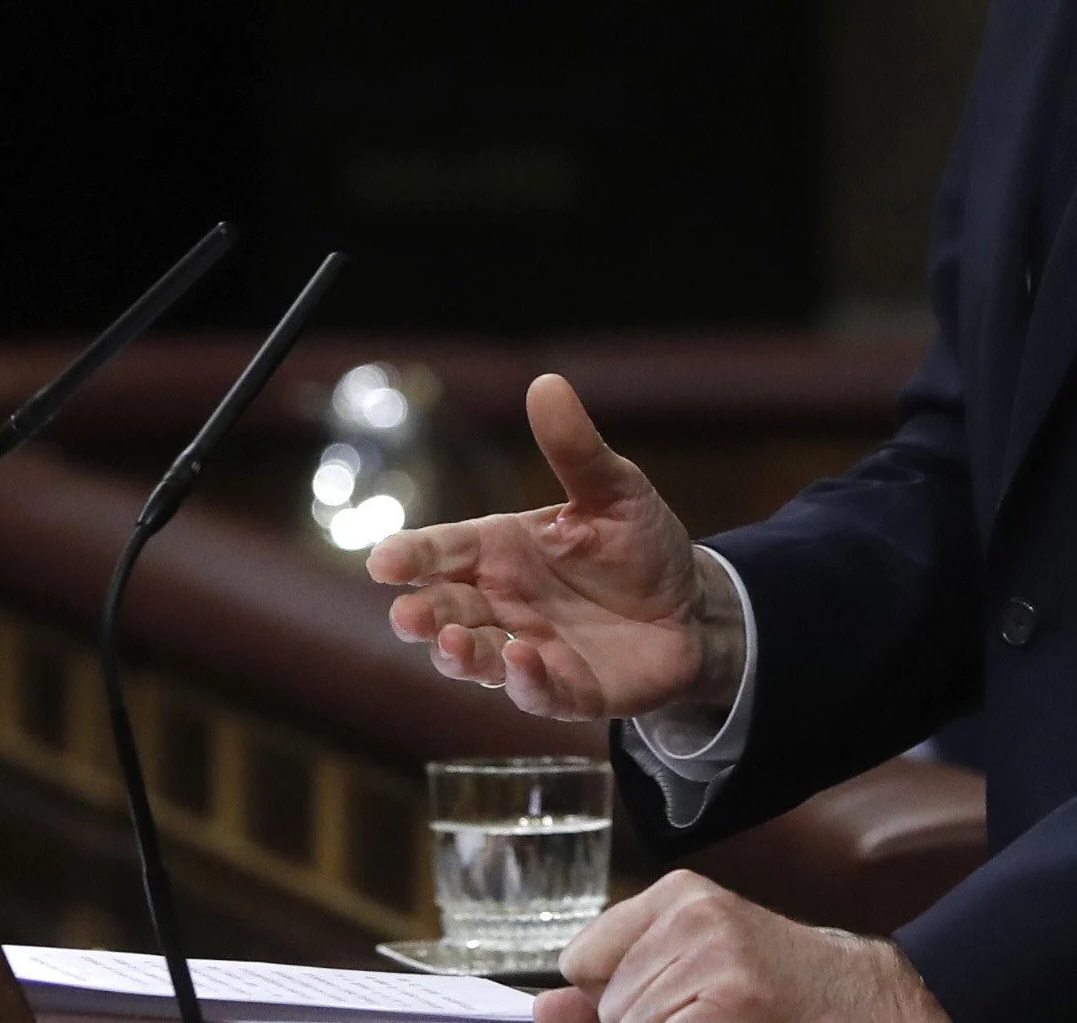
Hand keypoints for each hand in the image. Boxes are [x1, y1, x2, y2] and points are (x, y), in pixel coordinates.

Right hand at [366, 374, 743, 721]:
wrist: (693, 608)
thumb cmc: (639, 545)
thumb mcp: (615, 490)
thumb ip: (575, 449)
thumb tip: (546, 383)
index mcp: (503, 550)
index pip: (445, 550)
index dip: (412, 556)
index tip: (383, 562)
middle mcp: (505, 603)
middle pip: (449, 610)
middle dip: (425, 614)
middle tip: (407, 616)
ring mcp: (533, 650)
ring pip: (481, 659)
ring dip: (461, 655)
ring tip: (450, 644)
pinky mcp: (571, 691)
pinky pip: (542, 693)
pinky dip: (528, 683)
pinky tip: (522, 663)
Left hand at [536, 872, 944, 1022]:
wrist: (870, 1007)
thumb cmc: (778, 993)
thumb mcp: (693, 969)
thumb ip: (610, 989)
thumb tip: (541, 1012)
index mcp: (678, 897)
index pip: (582, 962)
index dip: (615, 1002)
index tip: (665, 1005)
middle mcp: (691, 918)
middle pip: (608, 1006)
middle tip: (716, 1015)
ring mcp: (712, 964)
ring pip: (629, 1022)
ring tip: (729, 1020)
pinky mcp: (727, 1003)